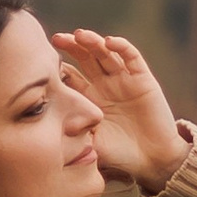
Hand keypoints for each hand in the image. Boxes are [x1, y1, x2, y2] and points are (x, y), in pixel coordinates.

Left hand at [51, 29, 188, 192]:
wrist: (152, 160)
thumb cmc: (120, 155)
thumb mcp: (90, 143)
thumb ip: (74, 133)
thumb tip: (48, 127)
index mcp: (89, 98)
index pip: (70, 75)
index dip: (58, 67)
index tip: (43, 62)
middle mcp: (105, 85)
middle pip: (86, 58)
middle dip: (72, 46)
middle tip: (57, 39)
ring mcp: (124, 80)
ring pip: (106, 53)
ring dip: (93, 42)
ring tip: (80, 35)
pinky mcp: (143, 79)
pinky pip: (132, 57)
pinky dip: (121, 47)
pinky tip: (109, 42)